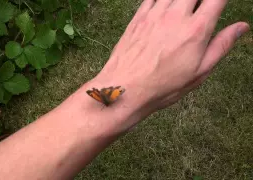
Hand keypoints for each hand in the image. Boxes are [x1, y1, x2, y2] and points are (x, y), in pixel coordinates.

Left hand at [93, 0, 248, 120]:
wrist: (126, 89)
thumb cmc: (163, 86)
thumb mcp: (199, 72)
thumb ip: (221, 45)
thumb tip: (241, 27)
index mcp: (196, 30)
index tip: (218, 5)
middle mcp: (175, 16)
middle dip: (200, 0)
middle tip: (200, 11)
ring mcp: (154, 14)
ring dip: (181, 0)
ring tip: (183, 11)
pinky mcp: (138, 17)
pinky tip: (165, 8)